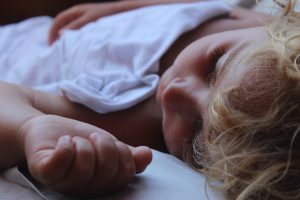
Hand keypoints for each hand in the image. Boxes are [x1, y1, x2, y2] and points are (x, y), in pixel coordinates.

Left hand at [19, 115, 151, 196]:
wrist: (48, 128)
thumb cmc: (79, 139)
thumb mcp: (107, 144)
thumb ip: (128, 154)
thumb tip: (148, 155)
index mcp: (101, 182)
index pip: (124, 175)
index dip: (123, 154)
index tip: (110, 141)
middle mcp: (83, 187)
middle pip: (107, 173)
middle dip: (105, 145)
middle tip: (92, 137)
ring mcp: (62, 181)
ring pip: (84, 169)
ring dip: (84, 146)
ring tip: (76, 140)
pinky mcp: (43, 170)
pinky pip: (59, 164)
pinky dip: (66, 147)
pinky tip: (65, 141)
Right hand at [48, 2, 126, 44]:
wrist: (121, 12)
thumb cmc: (106, 15)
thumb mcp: (89, 21)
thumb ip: (75, 27)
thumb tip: (61, 34)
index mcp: (75, 11)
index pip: (58, 20)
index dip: (52, 32)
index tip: (51, 44)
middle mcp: (78, 14)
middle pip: (62, 24)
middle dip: (56, 35)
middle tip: (56, 48)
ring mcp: (84, 18)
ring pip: (69, 28)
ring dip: (65, 37)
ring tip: (64, 48)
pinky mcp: (90, 24)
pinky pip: (78, 31)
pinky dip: (74, 38)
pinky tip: (76, 45)